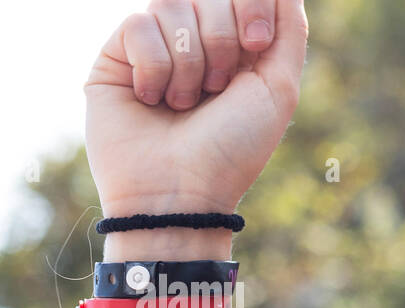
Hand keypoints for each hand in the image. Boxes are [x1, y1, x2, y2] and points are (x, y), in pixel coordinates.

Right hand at [84, 0, 307, 219]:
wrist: (180, 192)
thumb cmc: (233, 148)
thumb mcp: (278, 90)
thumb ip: (288, 32)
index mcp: (236, 45)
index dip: (250, 5)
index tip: (255, 45)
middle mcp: (196, 40)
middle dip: (220, 39)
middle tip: (217, 88)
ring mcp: (155, 45)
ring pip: (170, 2)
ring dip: (189, 61)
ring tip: (184, 104)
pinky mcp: (117, 55)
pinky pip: (138, 24)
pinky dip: (155, 67)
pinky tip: (152, 100)